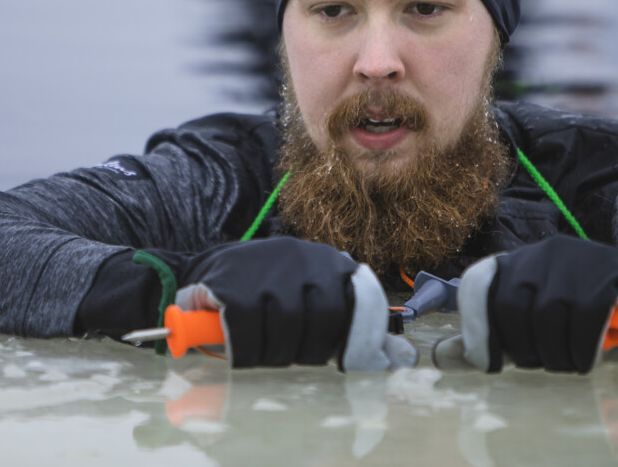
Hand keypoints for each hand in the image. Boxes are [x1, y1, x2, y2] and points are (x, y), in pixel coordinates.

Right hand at [177, 237, 415, 369]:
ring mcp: (266, 267)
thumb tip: (402, 359)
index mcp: (331, 262)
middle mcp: (303, 257)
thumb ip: (355, 326)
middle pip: (322, 320)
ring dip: (274, 354)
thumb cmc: (273, 292)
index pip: (360, 303)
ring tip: (265, 353)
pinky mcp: (232, 283)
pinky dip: (245, 350)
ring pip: (284, 328)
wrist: (215, 269)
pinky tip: (243, 350)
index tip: (344, 359)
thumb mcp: (316, 299)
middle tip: (290, 356)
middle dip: (308, 351)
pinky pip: (247, 331)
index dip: (354, 339)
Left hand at [434, 236, 617, 372]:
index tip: (486, 361)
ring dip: (555, 353)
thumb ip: (517, 323)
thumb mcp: (546, 301)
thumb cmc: (587, 299)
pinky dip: (583, 348)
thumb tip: (484, 358)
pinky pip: (585, 320)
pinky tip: (587, 359)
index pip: (478, 284)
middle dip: (524, 349)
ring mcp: (573, 262)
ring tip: (568, 363)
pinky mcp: (606, 275)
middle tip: (543, 364)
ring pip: (547, 317)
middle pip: (511, 308)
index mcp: (519, 261)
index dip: (477, 327)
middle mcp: (540, 255)